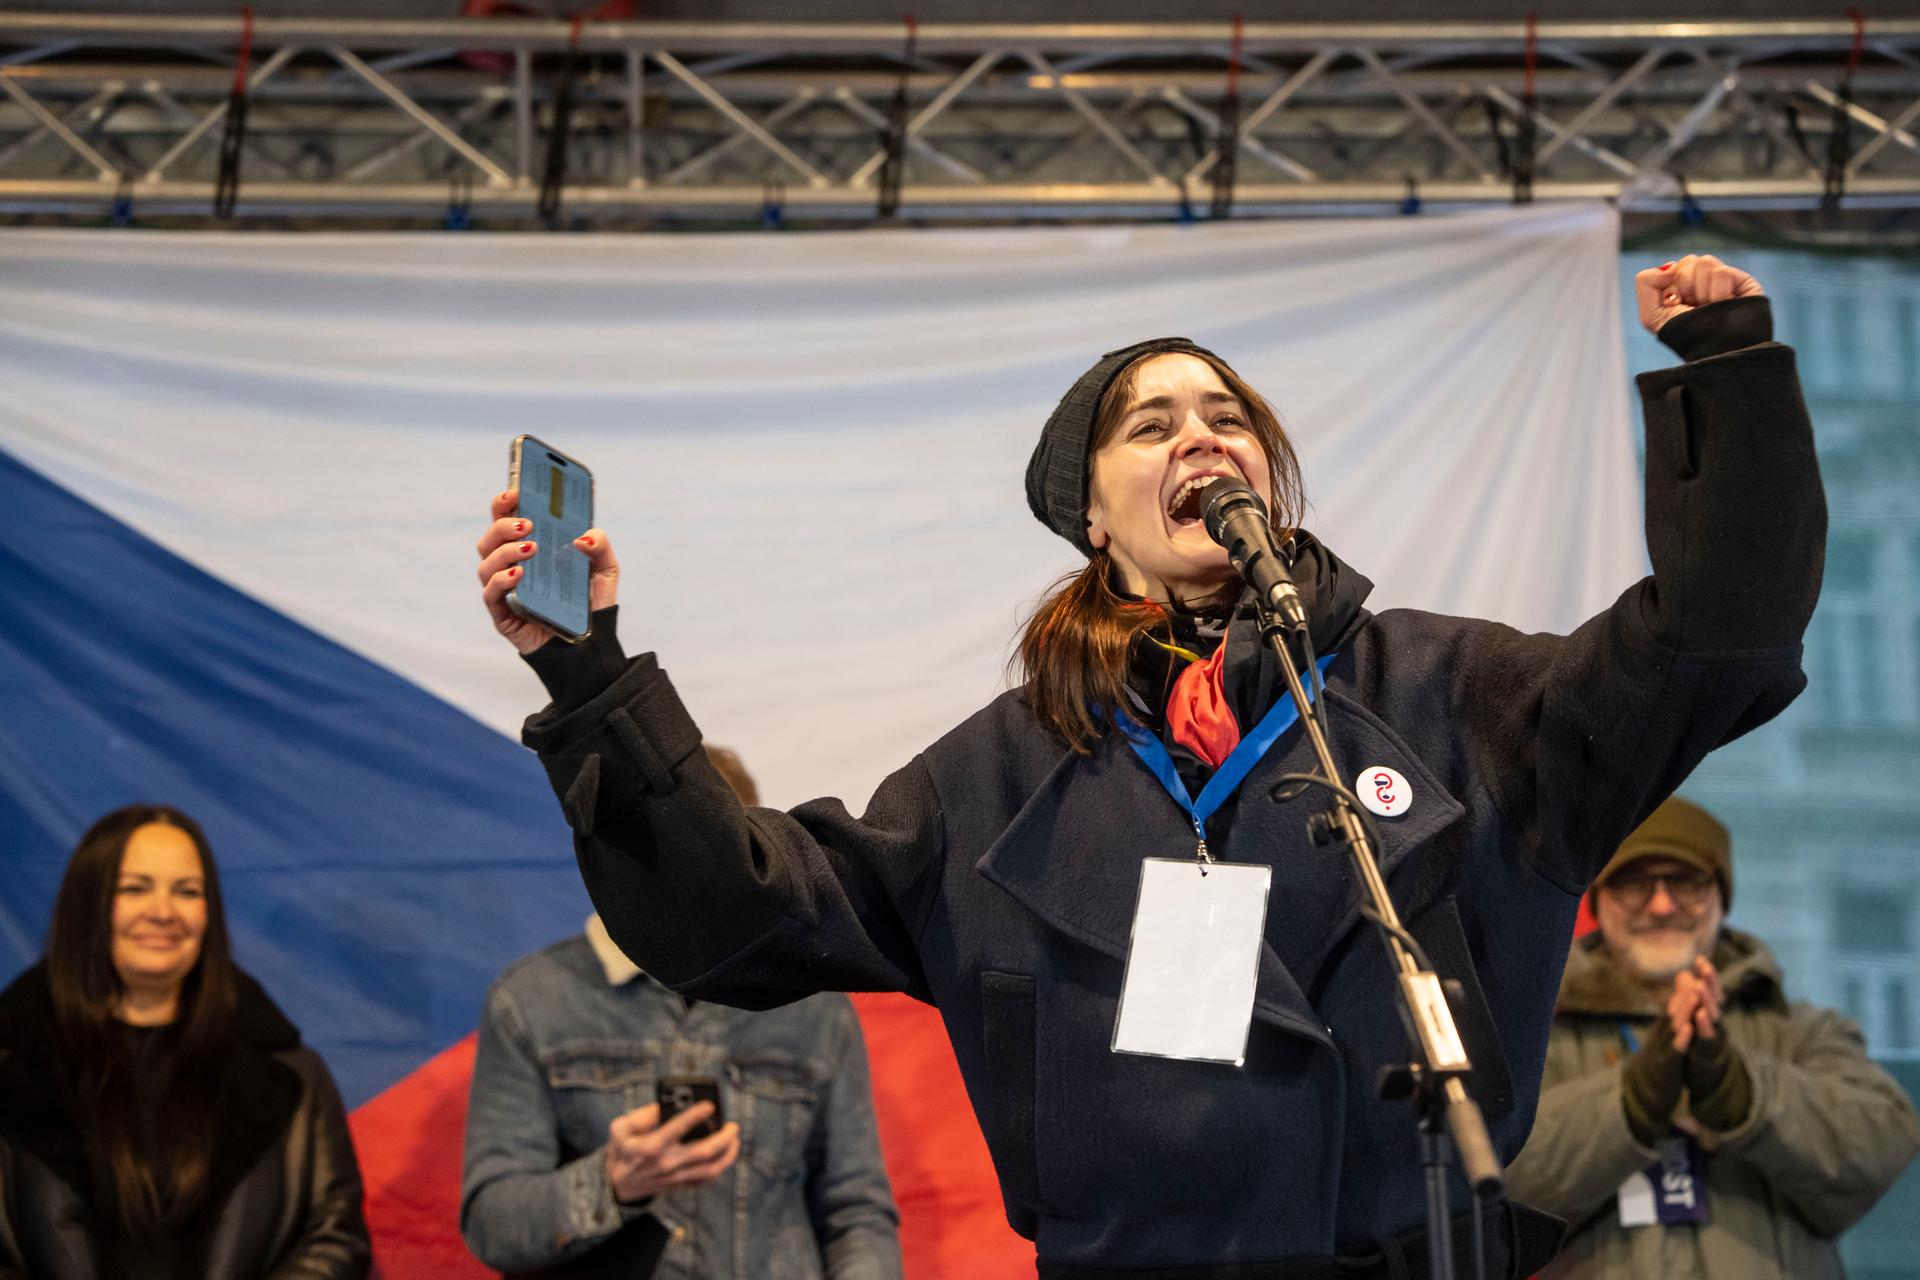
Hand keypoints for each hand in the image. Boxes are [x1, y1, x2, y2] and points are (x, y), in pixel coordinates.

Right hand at [476, 489, 620, 655]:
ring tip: (531, 548)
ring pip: (486, 563)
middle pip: (490, 538)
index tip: (516, 491)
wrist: (590, 646)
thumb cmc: (589, 606)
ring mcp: (504, 590)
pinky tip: (518, 575)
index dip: (505, 502)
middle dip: (503, 525)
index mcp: (530, 549)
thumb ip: (601, 547)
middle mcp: (511, 566)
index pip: (507, 519)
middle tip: (528, 524)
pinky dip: (500, 580)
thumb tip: (584, 536)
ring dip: (504, 551)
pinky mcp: (503, 614)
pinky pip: (490, 594)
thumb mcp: (604, 572)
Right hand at [603, 1102, 739, 1204]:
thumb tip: (664, 1106)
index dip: (695, 1115)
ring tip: (734, 1139)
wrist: (617, 1184)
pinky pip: (706, 1180)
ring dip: (728, 1154)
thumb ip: (640, 1115)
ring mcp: (675, 1177)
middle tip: (733, 1125)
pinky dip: (720, 1167)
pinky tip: (725, 1155)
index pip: (677, 1128)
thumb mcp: (620, 1128)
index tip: (709, 1105)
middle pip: (704, 1152)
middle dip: (724, 1137)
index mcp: (650, 1146)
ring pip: (711, 1169)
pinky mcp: (680, 1185)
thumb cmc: (622, 1150)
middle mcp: (666, 1163)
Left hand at [1635, 254, 1763, 335]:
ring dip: (1701, 291)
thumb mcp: (1651, 315)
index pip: (1672, 268)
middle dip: (1686, 288)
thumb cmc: (1684, 336)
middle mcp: (1703, 280)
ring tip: (1709, 308)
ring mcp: (1724, 279)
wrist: (1715, 354)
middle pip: (1688, 262)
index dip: (1669, 289)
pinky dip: (1718, 293)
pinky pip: (1721, 272)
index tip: (1675, 306)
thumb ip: (1645, 282)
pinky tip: (1723, 304)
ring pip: (1704, 262)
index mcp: (1682, 285)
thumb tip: (1669, 265)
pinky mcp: (1743, 281)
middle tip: (1694, 308)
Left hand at [1667, 956, 1723, 1052]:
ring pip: (1712, 1017)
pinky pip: (1707, 1037)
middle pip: (1714, 999)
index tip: (1700, 958)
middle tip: (1705, 966)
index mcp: (1708, 1012)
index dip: (1707, 975)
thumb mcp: (1691, 1017)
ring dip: (1707, 1001)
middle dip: (1710, 982)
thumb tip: (1683, 973)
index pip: (1710, 990)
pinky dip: (1704, 1026)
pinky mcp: (1708, 1051)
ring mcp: (1713, 1035)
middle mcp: (1713, 1021)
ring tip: (1700, 986)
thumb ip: (1688, 996)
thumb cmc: (1698, 1042)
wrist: (1705, 1076)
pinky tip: (1699, 1014)